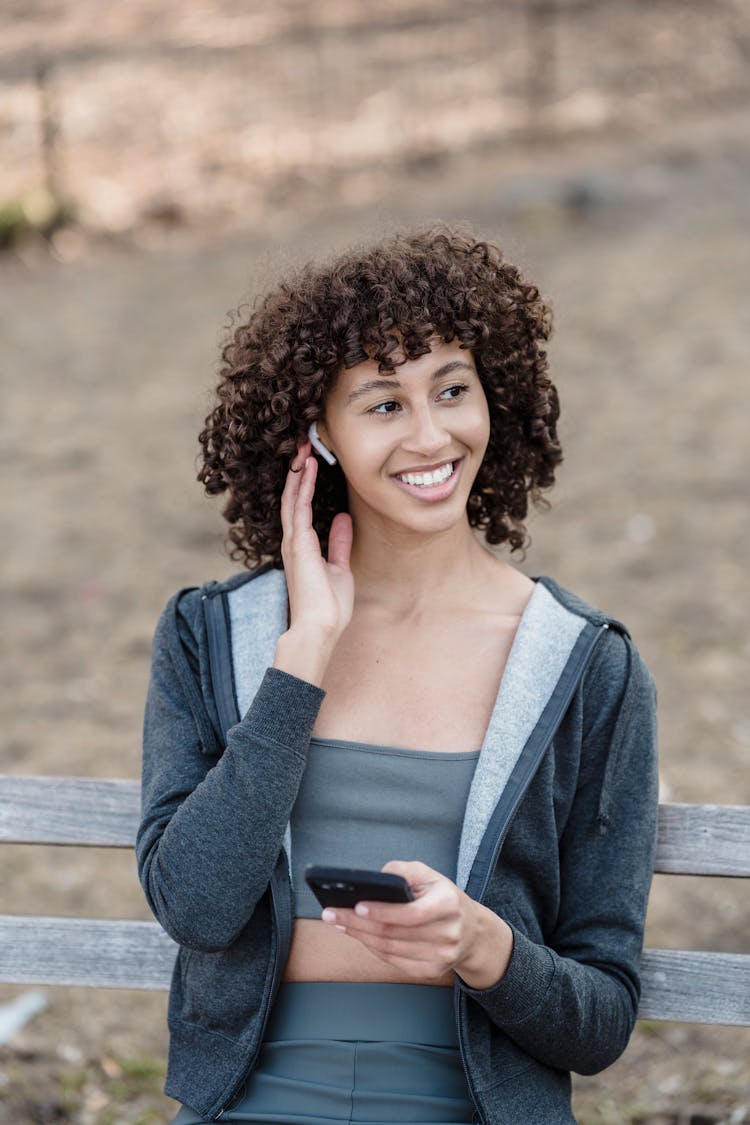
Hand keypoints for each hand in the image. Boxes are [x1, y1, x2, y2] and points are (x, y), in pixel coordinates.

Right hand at [274, 441, 353, 683]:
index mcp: (303, 548)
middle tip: (303, 447)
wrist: (320, 627)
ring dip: (298, 472)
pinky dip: (302, 485)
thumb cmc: (329, 606)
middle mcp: (294, 542)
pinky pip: (299, 507)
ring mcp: (294, 542)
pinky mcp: (298, 544)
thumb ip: (339, 543)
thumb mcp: (340, 567)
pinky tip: (307, 468)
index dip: (304, 485)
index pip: (301, 509)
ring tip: (303, 449)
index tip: (311, 463)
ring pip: (293, 498)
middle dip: (298, 473)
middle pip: (293, 499)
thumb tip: (343, 519)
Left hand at [321, 860, 513, 988]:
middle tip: (331, 914)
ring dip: (359, 936)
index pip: (412, 913)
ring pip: (389, 949)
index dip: (382, 911)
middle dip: (357, 923)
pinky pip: (393, 961)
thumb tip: (374, 879)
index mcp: (449, 903)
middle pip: (394, 933)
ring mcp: (441, 956)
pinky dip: (372, 948)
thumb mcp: (429, 875)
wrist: (472, 932)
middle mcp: (448, 933)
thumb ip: (403, 871)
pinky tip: (358, 936)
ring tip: (338, 923)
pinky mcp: (432, 971)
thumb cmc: (444, 897)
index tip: (356, 906)